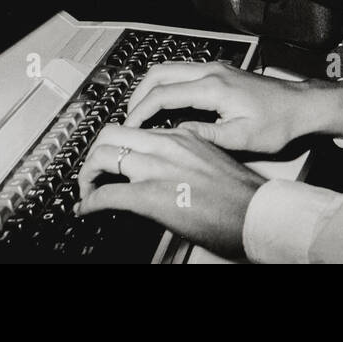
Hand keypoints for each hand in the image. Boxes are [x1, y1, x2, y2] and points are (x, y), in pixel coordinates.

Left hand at [76, 125, 264, 259]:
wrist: (255, 212)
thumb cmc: (242, 195)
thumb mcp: (211, 163)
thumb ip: (185, 159)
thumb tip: (168, 172)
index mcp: (182, 136)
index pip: (138, 129)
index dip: (120, 144)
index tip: (115, 158)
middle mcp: (166, 145)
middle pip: (112, 132)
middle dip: (95, 152)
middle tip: (93, 169)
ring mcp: (157, 167)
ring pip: (103, 155)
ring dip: (87, 174)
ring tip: (86, 188)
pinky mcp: (150, 194)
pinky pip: (106, 194)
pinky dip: (89, 202)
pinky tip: (86, 209)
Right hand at [125, 61, 342, 150]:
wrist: (303, 106)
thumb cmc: (278, 123)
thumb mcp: (241, 138)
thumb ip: (205, 136)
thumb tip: (175, 134)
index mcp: (213, 87)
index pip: (163, 95)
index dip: (140, 112)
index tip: (129, 129)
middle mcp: (211, 72)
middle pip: (160, 73)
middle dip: (138, 95)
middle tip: (129, 119)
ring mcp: (216, 69)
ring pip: (171, 69)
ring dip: (152, 88)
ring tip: (142, 113)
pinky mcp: (221, 72)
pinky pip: (184, 73)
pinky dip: (167, 85)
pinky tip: (166, 105)